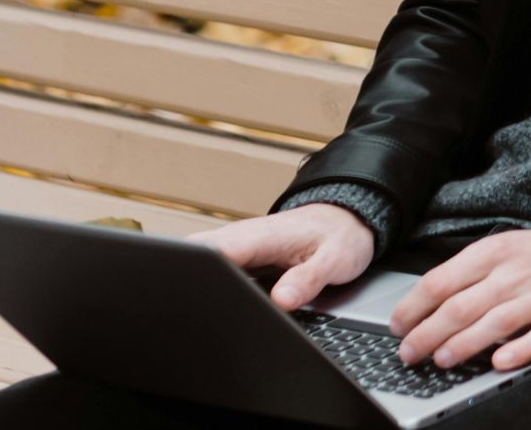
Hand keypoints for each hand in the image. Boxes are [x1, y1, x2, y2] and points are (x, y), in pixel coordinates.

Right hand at [184, 203, 376, 311]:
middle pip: (196, 254)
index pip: (214, 251)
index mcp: (261, 237)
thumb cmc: (339, 236)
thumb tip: (280, 300)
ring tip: (197, 311)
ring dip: (195, 280)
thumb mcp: (334, 260)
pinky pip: (215, 265)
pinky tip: (212, 303)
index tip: (190, 295)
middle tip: (188, 311)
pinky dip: (208, 281)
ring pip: (201, 259)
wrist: (345, 220)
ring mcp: (239, 246)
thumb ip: (307, 280)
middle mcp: (243, 238)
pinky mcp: (240, 255)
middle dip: (185, 278)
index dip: (195, 272)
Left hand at [388, 221, 530, 372]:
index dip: (414, 306)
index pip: (442, 280)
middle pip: (460, 307)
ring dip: (463, 344)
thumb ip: (472, 271)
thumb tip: (433, 300)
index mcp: (494, 253)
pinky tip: (498, 363)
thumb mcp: (507, 246)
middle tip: (408, 352)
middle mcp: (513, 274)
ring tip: (441, 359)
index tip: (397, 325)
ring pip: (494, 323)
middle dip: (427, 333)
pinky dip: (518, 351)